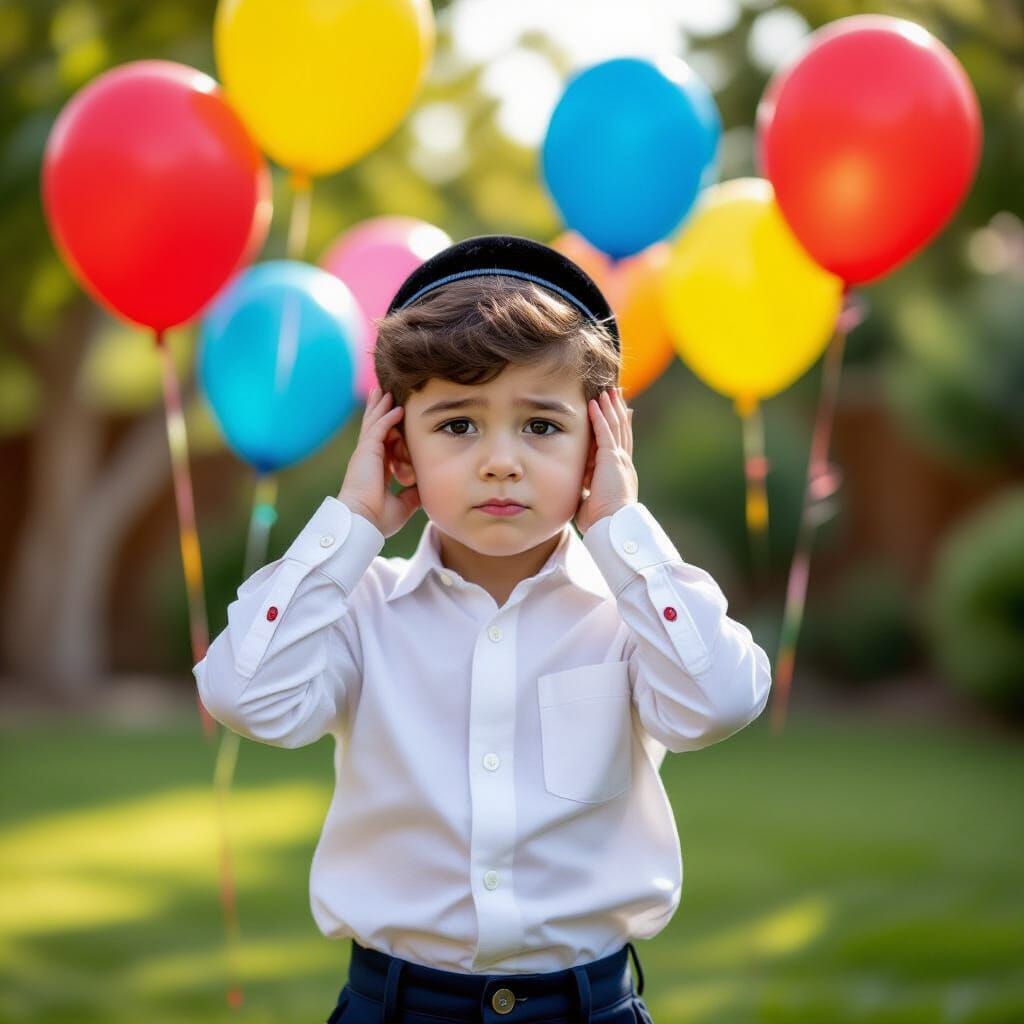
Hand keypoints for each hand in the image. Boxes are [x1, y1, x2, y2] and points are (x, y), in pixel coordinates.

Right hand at [337, 386, 420, 537]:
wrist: (363, 522)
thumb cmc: (378, 519)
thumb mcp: (403, 505)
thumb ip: (412, 494)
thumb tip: (424, 489)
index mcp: (375, 471)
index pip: (382, 444)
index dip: (388, 430)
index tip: (394, 419)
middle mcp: (368, 459)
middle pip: (374, 428)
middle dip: (378, 411)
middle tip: (382, 394)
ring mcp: (365, 454)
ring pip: (374, 423)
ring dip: (380, 406)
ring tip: (384, 390)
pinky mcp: (366, 451)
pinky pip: (379, 428)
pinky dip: (388, 417)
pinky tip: (398, 408)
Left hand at [575, 386, 638, 534]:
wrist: (612, 526)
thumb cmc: (601, 522)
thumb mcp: (591, 502)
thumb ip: (586, 493)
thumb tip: (579, 493)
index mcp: (620, 474)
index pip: (620, 445)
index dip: (619, 428)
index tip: (619, 414)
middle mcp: (623, 464)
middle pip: (622, 430)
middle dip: (618, 411)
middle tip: (616, 394)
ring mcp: (619, 460)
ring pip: (616, 427)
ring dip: (611, 408)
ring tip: (608, 391)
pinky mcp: (613, 459)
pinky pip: (606, 432)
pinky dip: (600, 416)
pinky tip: (596, 403)